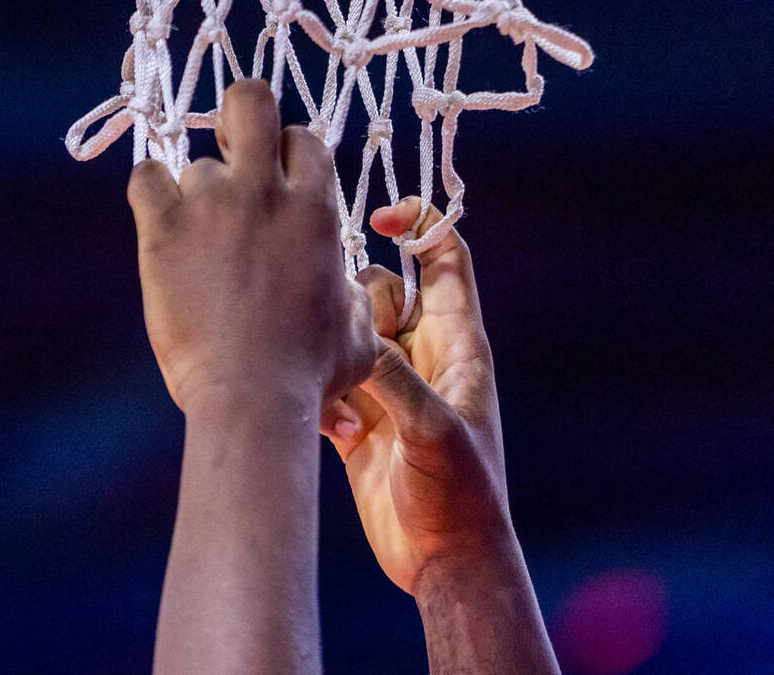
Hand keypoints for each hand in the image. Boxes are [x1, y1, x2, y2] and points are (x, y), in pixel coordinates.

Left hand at [126, 79, 376, 417]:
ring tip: (198, 237)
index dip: (289, 152)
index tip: (280, 181)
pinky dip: (151, 192)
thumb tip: (346, 288)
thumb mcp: (358, 331)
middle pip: (250, 99)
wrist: (251, 397)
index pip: (302, 137)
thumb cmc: (311, 373)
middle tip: (234, 148)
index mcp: (315, 208)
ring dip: (198, 191)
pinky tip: (160, 223)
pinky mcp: (164, 228)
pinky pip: (146, 177)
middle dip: (242, 114)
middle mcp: (264, 191)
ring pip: (196, 161)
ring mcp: (211, 205)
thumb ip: (353, 294)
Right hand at [323, 196, 510, 595]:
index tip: (381, 220)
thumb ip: (392, 374)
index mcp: (456, 340)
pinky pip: (328, 377)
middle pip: (380, 288)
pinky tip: (331, 426)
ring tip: (349, 404)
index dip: (420, 225)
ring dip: (338, 354)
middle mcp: (422, 351)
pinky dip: (322, 392)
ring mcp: (389, 382)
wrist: (445, 562)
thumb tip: (348, 330)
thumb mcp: (433, 426)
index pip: (445, 257)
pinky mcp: (359, 414)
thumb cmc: (460, 492)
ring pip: (348, 331)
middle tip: (363, 353)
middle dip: (359, 305)